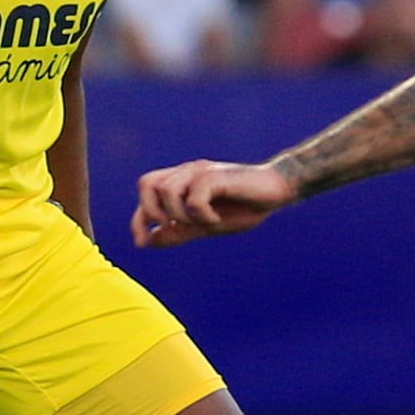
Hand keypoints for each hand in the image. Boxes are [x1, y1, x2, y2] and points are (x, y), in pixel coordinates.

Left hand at [133, 160, 296, 247]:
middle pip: (147, 184)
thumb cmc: (243, 207)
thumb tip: (148, 241)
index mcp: (182, 181)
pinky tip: (216, 221)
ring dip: (179, 216)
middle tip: (173, 229)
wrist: (276, 191)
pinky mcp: (216, 176)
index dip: (138, 218)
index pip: (146, 192)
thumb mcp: (206, 226)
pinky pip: (194, 199)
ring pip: (167, 191)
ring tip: (201, 225)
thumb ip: (178, 231)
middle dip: (151, 212)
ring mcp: (201, 172)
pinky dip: (201, 216)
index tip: (141, 242)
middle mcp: (187, 172)